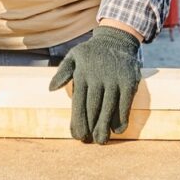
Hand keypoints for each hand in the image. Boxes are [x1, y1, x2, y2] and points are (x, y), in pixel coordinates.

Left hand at [49, 26, 141, 143]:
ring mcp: (114, 80)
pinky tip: (117, 129)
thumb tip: (51, 89)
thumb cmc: (92, 52)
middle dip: (90, 127)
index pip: (78, 103)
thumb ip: (63, 72)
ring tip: (101, 140)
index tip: (77, 135)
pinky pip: (125, 104)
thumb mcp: (74, 56)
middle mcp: (98, 78)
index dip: (77, 121)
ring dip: (105, 127)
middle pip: (93, 109)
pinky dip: (121, 118)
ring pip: (109, 109)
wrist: (117, 38)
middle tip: (88, 141)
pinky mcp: (129, 82)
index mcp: (82, 74)